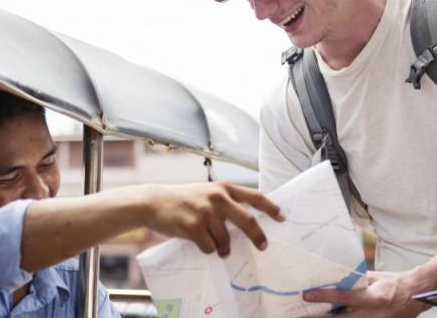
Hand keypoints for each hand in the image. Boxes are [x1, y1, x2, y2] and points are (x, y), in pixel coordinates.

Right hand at [141, 182, 283, 255]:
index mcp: (223, 188)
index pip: (255, 196)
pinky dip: (206, 249)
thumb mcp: (206, 193)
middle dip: (258, 237)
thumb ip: (226, 203)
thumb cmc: (182, 200)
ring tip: (213, 244)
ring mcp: (206, 213)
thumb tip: (248, 223)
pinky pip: (210, 247)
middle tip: (263, 247)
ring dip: (222, 248)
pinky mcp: (194, 227)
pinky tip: (196, 240)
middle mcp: (218, 198)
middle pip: (248, 221)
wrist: (154, 202)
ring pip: (225, 240)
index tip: (282, 217)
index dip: (271, 207)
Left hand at [302, 270, 428, 317]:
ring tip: (319, 315)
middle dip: (323, 317)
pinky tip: (338, 316)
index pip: (343, 297)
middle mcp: (375, 315)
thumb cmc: (394, 283)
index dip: (323, 296)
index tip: (306, 295)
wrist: (417, 295)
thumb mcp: (374, 278)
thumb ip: (355, 282)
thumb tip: (334, 280)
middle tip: (306, 313)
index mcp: (374, 297)